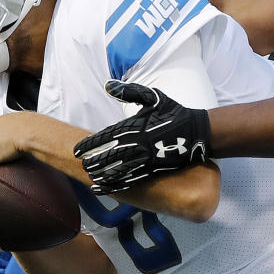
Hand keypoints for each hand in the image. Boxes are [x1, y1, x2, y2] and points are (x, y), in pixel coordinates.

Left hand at [73, 83, 210, 193]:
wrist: (196, 132)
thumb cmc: (173, 113)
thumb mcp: (152, 97)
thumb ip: (129, 92)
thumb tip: (108, 85)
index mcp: (134, 126)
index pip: (105, 137)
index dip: (89, 145)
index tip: (77, 150)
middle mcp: (137, 144)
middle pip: (107, 156)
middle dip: (93, 161)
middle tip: (82, 164)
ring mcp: (145, 159)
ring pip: (116, 170)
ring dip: (101, 174)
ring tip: (89, 176)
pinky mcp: (152, 170)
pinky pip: (129, 180)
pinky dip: (114, 185)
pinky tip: (102, 188)